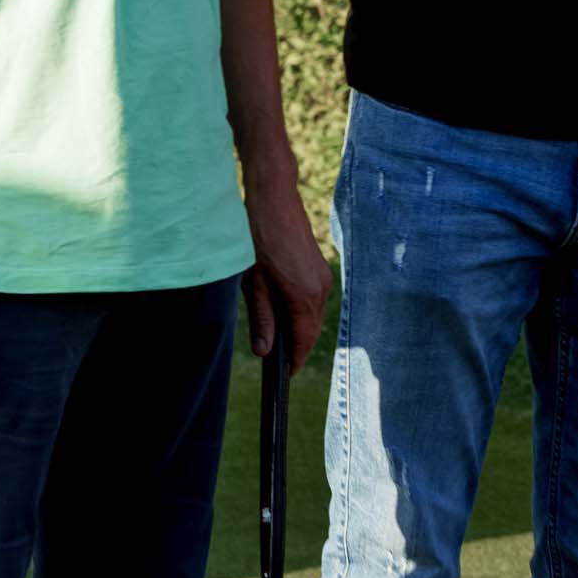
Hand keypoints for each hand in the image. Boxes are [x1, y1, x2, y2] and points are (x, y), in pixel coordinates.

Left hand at [243, 182, 332, 371]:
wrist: (274, 201)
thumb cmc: (259, 239)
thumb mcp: (253, 283)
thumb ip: (262, 319)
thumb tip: (264, 351)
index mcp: (304, 296)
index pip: (303, 340)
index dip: (294, 360)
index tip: (285, 376)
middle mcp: (320, 289)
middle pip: (312, 331)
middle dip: (298, 348)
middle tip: (280, 363)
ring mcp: (324, 277)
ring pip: (316, 316)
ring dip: (301, 330)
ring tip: (280, 340)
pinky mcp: (321, 269)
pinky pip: (316, 301)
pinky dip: (304, 314)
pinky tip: (287, 314)